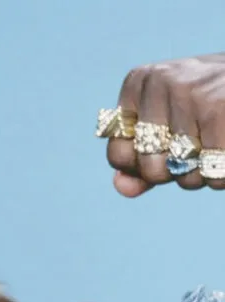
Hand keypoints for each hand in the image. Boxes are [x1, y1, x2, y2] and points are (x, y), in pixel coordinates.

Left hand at [105, 54, 224, 196]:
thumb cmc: (218, 102)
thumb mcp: (173, 123)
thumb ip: (142, 161)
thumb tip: (122, 187)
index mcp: (139, 83)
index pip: (119, 155)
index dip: (144, 167)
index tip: (169, 147)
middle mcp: (159, 82)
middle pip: (151, 169)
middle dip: (179, 171)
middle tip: (202, 143)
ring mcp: (189, 92)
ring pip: (185, 174)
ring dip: (206, 173)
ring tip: (219, 141)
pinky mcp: (218, 106)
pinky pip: (213, 174)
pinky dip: (223, 175)